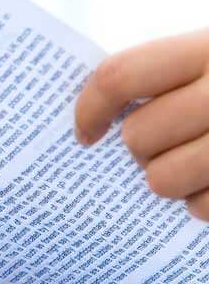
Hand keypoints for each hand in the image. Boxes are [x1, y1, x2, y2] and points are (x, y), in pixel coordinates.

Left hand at [75, 29, 208, 218]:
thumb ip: (174, 74)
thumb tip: (101, 120)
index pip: (122, 76)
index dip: (89, 108)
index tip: (87, 132)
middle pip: (138, 135)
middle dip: (142, 148)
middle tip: (165, 145)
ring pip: (162, 180)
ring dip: (172, 179)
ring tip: (198, 166)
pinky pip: (203, 208)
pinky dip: (206, 205)